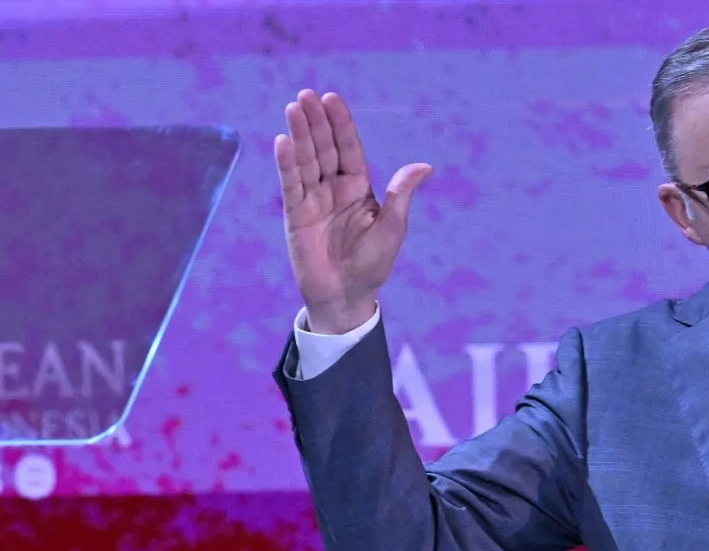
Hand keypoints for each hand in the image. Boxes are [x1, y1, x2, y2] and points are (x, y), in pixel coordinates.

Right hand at [275, 89, 432, 334]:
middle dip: (316, 122)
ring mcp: (313, 200)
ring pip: (306, 161)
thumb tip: (425, 166)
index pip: (348, 149)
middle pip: (323, 148)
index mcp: (358, 187)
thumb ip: (401, 195)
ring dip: (299, 135)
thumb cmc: (372, 264)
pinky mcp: (295, 215)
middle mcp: (333, 188)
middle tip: (306, 95)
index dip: (341, 125)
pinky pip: (291, 185)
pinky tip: (282, 142)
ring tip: (293, 108)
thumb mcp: (392, 228)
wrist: (346, 296)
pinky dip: (287, 164)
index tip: (332, 99)